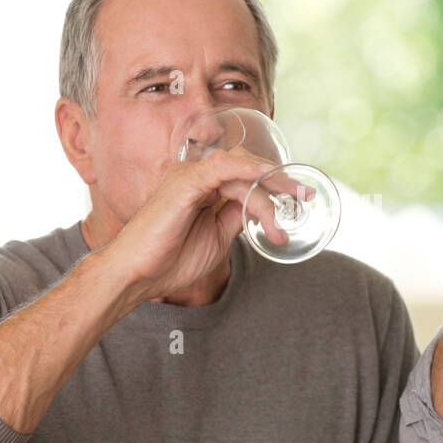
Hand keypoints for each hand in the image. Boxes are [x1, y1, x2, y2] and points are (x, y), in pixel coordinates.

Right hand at [110, 146, 297, 301]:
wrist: (137, 275)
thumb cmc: (169, 259)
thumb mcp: (216, 237)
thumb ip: (235, 217)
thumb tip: (260, 211)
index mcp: (201, 186)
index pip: (245, 174)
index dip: (274, 183)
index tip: (300, 197)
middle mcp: (194, 175)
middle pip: (247, 167)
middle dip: (280, 182)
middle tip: (305, 198)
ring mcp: (188, 177)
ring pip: (240, 172)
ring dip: (266, 196)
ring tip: (280, 225)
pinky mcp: (183, 184)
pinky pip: (220, 167)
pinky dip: (245, 169)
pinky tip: (265, 177)